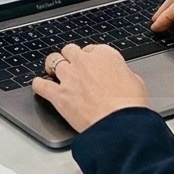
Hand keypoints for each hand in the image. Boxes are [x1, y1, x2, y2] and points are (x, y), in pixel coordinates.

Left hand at [32, 43, 150, 131]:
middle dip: (70, 58)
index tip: (89, 65)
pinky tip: (39, 86)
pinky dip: (39, 85)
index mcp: (105, 55)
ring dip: (52, 66)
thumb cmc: (131, 106)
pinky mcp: (59, 95)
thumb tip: (118, 77)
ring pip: (53, 61)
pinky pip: (41, 85)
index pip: (91, 49)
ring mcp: (69, 77)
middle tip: (71, 67)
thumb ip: (120, 73)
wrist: (121, 124)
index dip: (89, 58)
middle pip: (70, 50)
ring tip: (52, 72)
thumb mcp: (135, 81)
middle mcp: (84, 61)